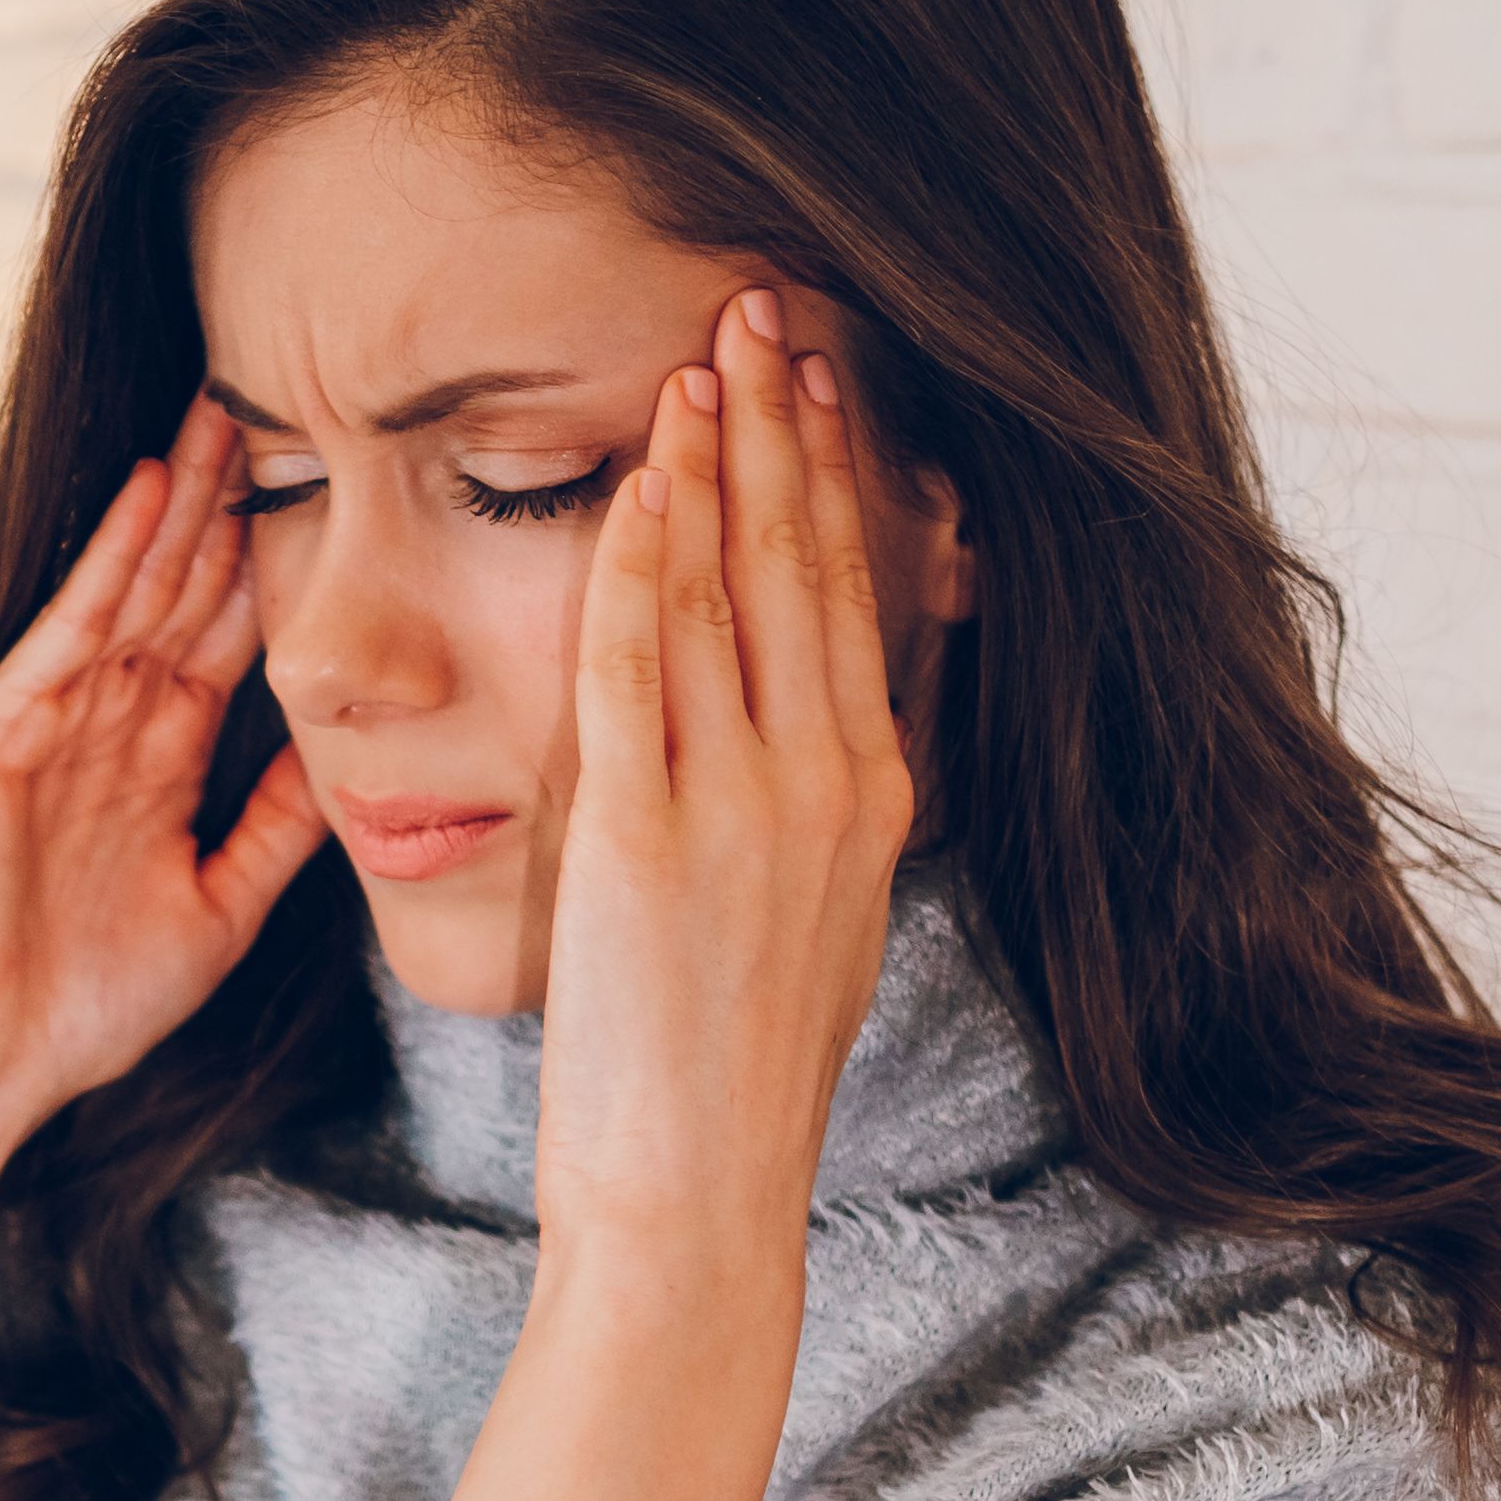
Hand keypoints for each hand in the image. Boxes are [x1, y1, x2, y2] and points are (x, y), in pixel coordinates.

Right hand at [0, 405, 329, 1452]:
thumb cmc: (85, 1009)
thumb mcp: (220, 908)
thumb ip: (277, 832)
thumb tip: (353, 763)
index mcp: (154, 762)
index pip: (225, 636)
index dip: (278, 561)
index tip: (340, 485)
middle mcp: (102, 725)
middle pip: (180, 587)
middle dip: (229, 498)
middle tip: (286, 391)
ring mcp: (47, 723)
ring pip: (130, 588)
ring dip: (178, 500)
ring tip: (226, 407)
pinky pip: (67, 629)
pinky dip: (108, 560)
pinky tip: (151, 490)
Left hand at [538, 288, 916, 1253]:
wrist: (698, 1197)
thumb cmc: (734, 1081)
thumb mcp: (819, 926)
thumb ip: (821, 821)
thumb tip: (831, 750)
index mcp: (870, 799)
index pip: (853, 595)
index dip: (835, 474)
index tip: (821, 377)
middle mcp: (823, 784)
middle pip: (805, 564)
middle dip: (786, 426)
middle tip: (767, 303)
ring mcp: (738, 807)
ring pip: (725, 592)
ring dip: (711, 463)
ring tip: (703, 356)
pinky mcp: (640, 838)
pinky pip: (635, 669)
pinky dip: (633, 562)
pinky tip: (630, 481)